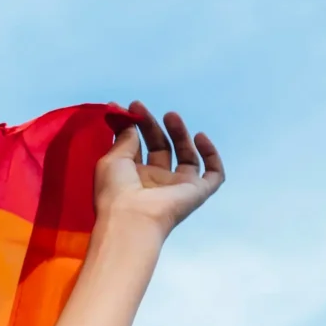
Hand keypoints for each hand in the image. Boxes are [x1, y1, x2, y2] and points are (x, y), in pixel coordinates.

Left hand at [93, 101, 223, 236]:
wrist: (131, 218)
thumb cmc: (115, 191)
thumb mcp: (112, 159)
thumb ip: (124, 138)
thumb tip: (130, 121)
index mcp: (132, 177)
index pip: (138, 147)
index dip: (135, 127)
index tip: (130, 107)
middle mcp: (155, 182)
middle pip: (161, 149)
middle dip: (153, 127)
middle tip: (142, 108)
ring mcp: (177, 188)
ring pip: (186, 157)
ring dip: (180, 134)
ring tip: (170, 116)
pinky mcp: (197, 193)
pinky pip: (213, 175)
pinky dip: (212, 155)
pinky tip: (200, 137)